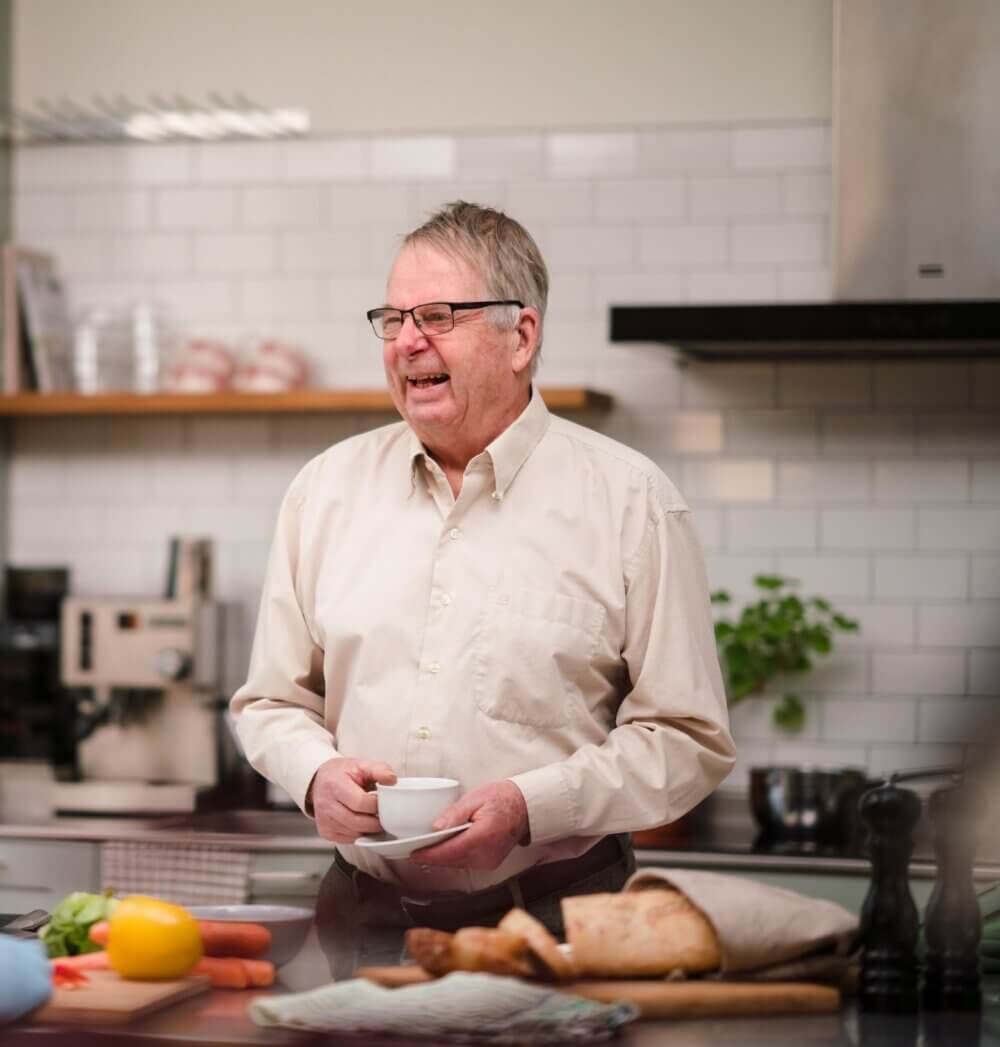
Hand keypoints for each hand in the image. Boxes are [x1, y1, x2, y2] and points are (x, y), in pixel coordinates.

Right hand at [308, 757, 395, 842]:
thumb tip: (392, 779)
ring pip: (354, 834)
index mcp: (335, 785)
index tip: (383, 800)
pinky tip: (363, 823)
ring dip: (369, 829)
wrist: (319, 780)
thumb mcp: (360, 764)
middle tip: (384, 814)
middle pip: (357, 822)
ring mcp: (324, 821)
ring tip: (374, 817)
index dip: (376, 804)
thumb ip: (379, 769)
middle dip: (376, 821)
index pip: (360, 802)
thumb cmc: (341, 773)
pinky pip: (349, 839)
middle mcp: (326, 805)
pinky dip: (360, 834)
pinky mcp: (325, 832)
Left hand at [409, 780, 528, 869]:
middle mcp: (487, 853)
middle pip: (451, 861)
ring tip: (427, 847)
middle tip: (415, 849)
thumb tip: (436, 828)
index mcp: (483, 836)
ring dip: (442, 857)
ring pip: (457, 864)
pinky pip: (466, 863)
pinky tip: (446, 848)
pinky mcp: (489, 863)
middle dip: (432, 856)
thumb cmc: (502, 798)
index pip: (450, 851)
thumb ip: (455, 813)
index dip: (430, 855)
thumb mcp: (476, 797)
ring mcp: (489, 861)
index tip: (414, 854)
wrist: (524, 807)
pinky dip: (454, 857)